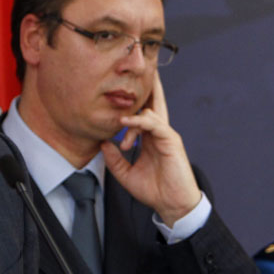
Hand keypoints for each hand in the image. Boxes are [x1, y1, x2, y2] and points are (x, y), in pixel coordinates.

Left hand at [101, 72, 200, 225]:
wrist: (172, 205)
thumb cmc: (154, 190)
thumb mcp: (126, 174)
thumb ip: (114, 159)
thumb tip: (101, 143)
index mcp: (150, 138)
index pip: (143, 112)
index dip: (133, 101)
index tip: (119, 91)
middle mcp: (159, 133)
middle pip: (153, 103)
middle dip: (147, 86)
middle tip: (140, 67)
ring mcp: (166, 135)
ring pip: (151, 111)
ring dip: (131, 115)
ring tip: (118, 118)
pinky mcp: (171, 140)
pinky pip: (154, 124)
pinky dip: (139, 121)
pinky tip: (125, 121)